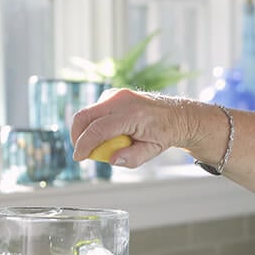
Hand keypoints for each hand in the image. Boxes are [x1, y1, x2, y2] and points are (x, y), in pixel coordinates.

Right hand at [70, 88, 203, 167]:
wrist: (177, 115)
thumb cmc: (165, 133)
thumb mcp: (153, 150)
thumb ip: (132, 157)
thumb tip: (111, 160)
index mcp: (133, 114)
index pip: (99, 129)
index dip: (84, 145)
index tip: (78, 158)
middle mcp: (121, 100)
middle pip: (84, 116)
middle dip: (77, 136)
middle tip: (80, 153)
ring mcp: (116, 94)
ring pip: (87, 112)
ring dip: (84, 130)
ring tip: (96, 146)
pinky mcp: (113, 94)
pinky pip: (94, 110)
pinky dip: (93, 123)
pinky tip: (105, 134)